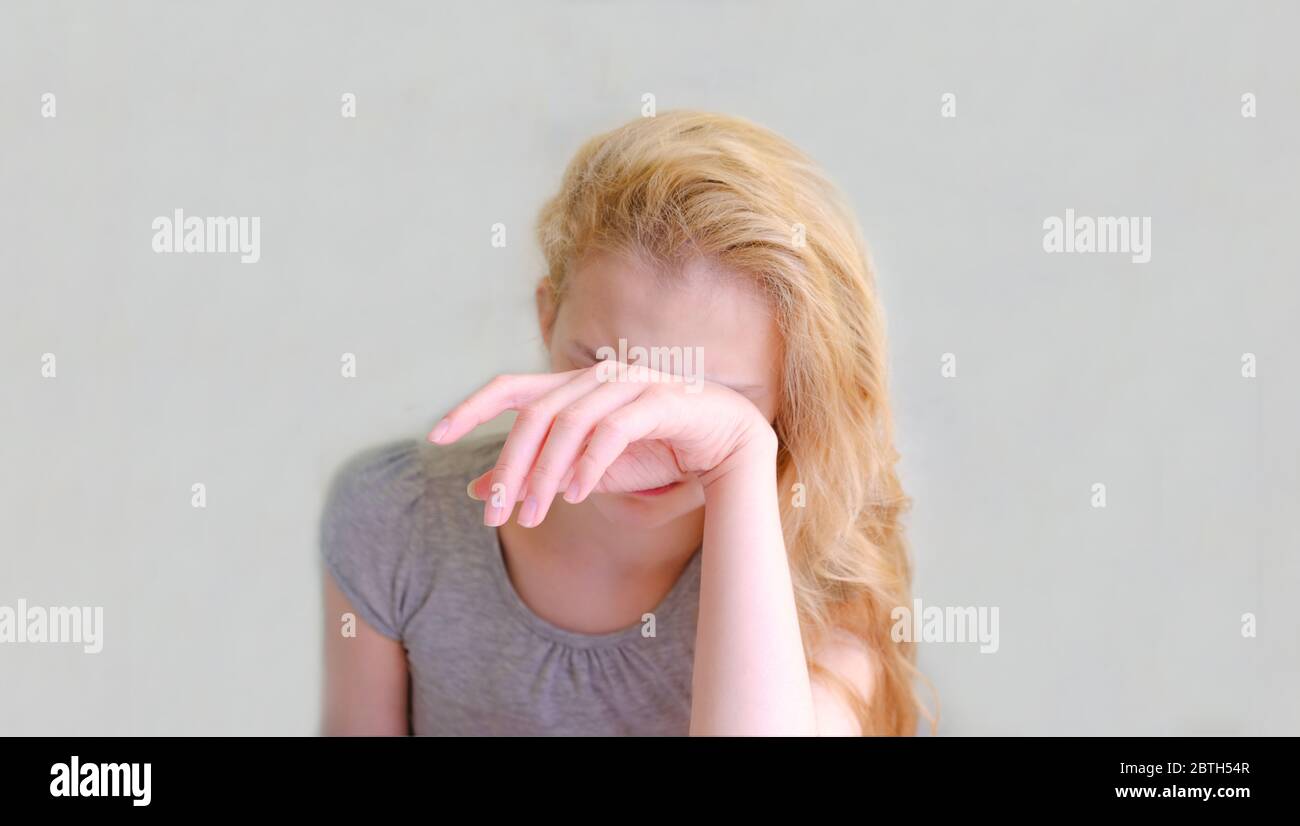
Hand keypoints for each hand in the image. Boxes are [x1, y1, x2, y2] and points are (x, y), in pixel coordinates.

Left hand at [428, 362, 774, 526]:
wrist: (727, 447)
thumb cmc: (654, 453)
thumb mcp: (582, 471)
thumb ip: (535, 473)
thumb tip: (478, 490)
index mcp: (573, 387)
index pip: (510, 387)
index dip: (470, 408)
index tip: (435, 436)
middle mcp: (595, 377)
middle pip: (534, 414)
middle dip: (510, 466)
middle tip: (495, 515)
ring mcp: (628, 383)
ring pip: (568, 423)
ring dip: (545, 475)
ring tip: (533, 517)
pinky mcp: (660, 400)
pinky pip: (612, 431)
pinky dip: (588, 465)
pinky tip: (574, 496)